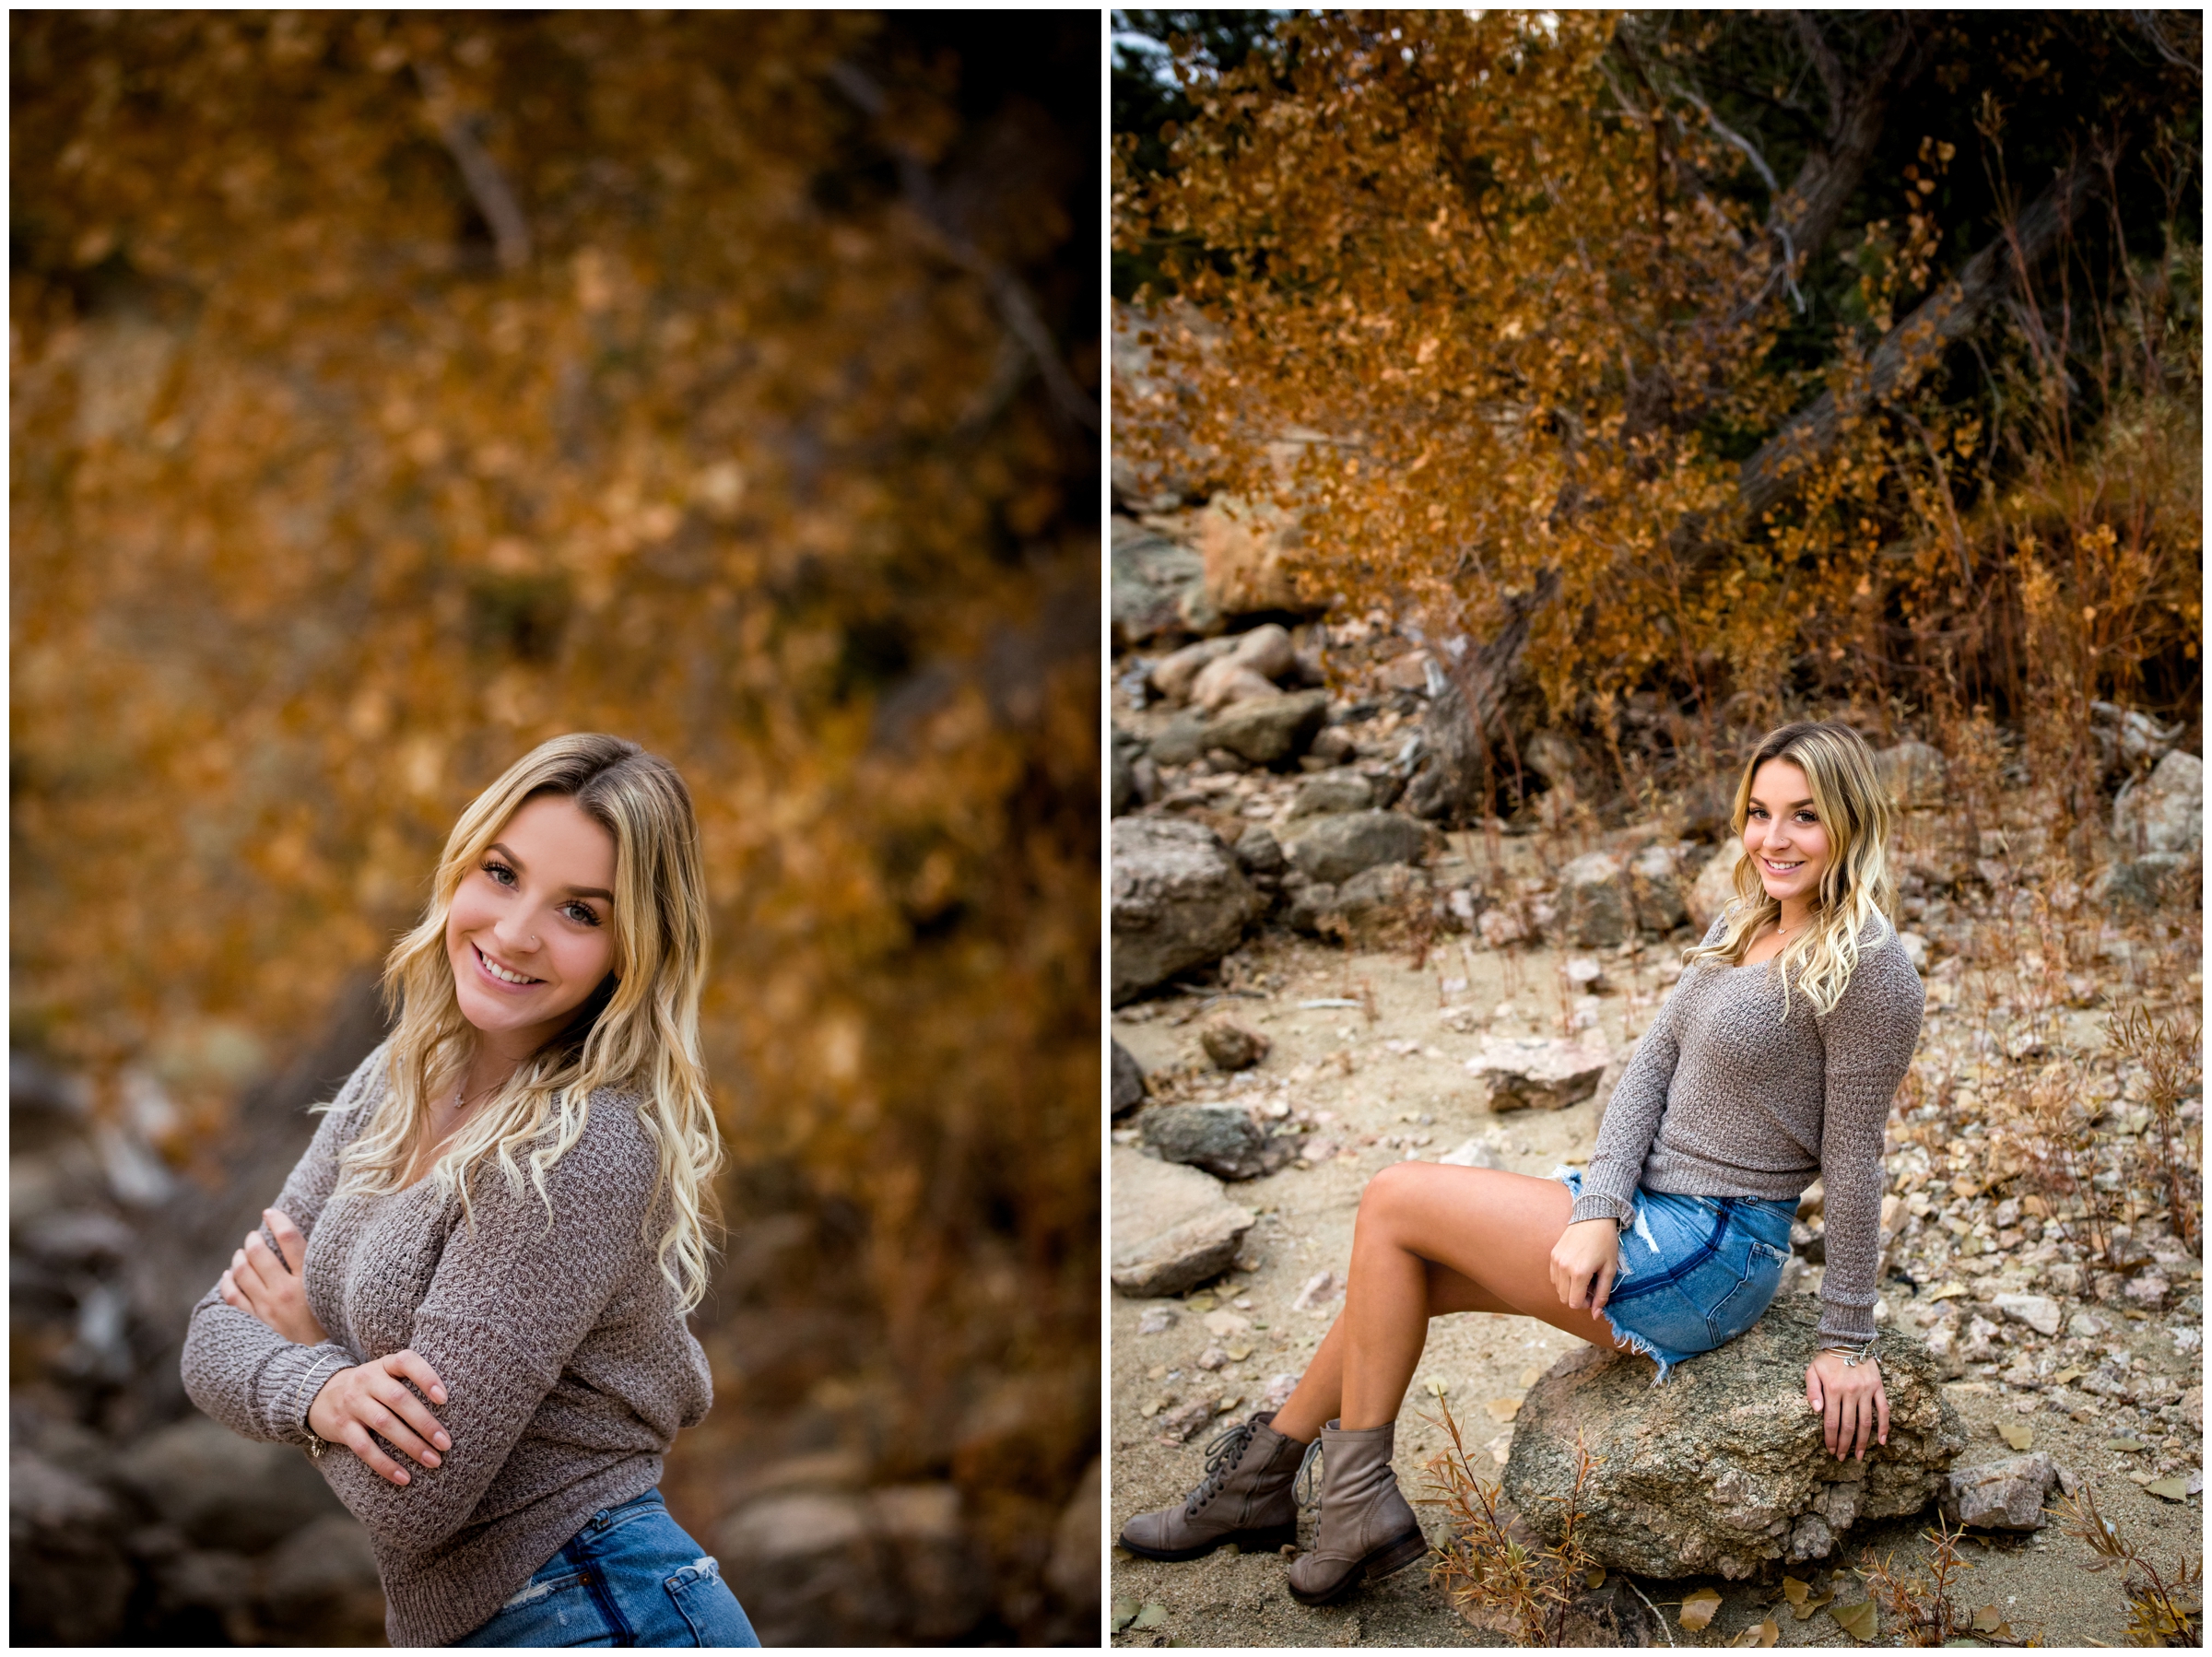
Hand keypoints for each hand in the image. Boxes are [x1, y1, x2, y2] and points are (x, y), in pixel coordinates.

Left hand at [220, 1208, 329, 1346]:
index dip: (278, 1220)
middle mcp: (285, 1292)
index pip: (289, 1239)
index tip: (270, 1212)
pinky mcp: (256, 1321)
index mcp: (309, 1281)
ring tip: (244, 1251)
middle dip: (253, 1239)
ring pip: (242, 1272)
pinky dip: (227, 1281)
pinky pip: (232, 1296)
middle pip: (259, 1253)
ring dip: (240, 1256)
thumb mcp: (334, 1294)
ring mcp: (267, 1308)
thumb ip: (319, 1271)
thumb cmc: (333, 1325)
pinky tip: (229, 1275)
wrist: (319, 1366)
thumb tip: (302, 1244)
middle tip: (255, 1235)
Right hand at [307, 1350, 452, 1486]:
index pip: (407, 1362)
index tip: (445, 1398)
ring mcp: (352, 1403)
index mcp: (384, 1364)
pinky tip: (404, 1478)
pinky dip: (385, 1464)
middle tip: (447, 1443)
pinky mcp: (341, 1427)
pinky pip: (365, 1448)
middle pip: (399, 1399)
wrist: (319, 1394)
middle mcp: (367, 1380)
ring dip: (411, 1445)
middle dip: (425, 1423)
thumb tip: (457, 1404)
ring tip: (434, 1461)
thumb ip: (412, 1380)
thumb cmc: (370, 1387)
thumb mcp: (386, 1373)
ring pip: (384, 1424)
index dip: (426, 1377)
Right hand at [1550, 1218, 1621, 1314]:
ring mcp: (1555, 1261)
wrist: (1594, 1217)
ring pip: (1558, 1289)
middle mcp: (1563, 1268)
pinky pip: (1554, 1277)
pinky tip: (1575, 1269)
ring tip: (1583, 1276)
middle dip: (1577, 1297)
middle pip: (1564, 1299)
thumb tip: (1595, 1315)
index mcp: (1579, 1273)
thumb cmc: (1605, 1243)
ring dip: (1570, 1288)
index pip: (1574, 1303)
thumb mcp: (1609, 1270)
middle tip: (1590, 1285)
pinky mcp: (1552, 1255)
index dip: (1585, 1304)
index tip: (1594, 1294)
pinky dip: (1563, 1279)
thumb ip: (1602, 1295)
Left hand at [1806, 1349, 1889, 1460]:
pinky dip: (1884, 1427)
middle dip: (1844, 1444)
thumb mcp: (1812, 1371)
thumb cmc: (1826, 1359)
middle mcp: (1850, 1392)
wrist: (1848, 1340)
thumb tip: (1816, 1411)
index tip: (1830, 1450)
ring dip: (1863, 1442)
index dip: (1831, 1438)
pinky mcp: (1878, 1388)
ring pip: (1866, 1422)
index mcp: (1833, 1389)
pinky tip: (1882, 1441)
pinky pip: (1884, 1410)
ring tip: (1859, 1456)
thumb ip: (1812, 1391)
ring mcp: (1866, 1391)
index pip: (1832, 1421)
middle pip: (1848, 1425)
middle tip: (1841, 1457)